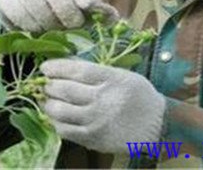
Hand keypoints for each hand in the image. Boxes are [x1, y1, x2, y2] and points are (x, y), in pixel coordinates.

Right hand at [0, 0, 117, 32]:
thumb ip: (99, 13)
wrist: (31, 7)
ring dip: (45, 21)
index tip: (88, 6)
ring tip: (52, 29)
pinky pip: (15, 12)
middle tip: (71, 25)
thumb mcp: (84, 9)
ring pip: (33, 1)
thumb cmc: (65, 10)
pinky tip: (35, 28)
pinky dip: (27, 24)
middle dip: (64, 12)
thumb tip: (113, 18)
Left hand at [39, 59, 164, 152]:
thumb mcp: (122, 75)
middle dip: (49, 85)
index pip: (77, 70)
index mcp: (111, 80)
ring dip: (49, 104)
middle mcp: (103, 100)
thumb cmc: (139, 96)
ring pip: (60, 111)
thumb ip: (97, 71)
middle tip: (45, 84)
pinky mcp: (93, 139)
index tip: (45, 67)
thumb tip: (67, 64)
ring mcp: (97, 121)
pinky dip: (56, 122)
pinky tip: (57, 117)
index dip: (57, 67)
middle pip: (65, 90)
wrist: (157, 125)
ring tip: (48, 100)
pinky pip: (65, 130)